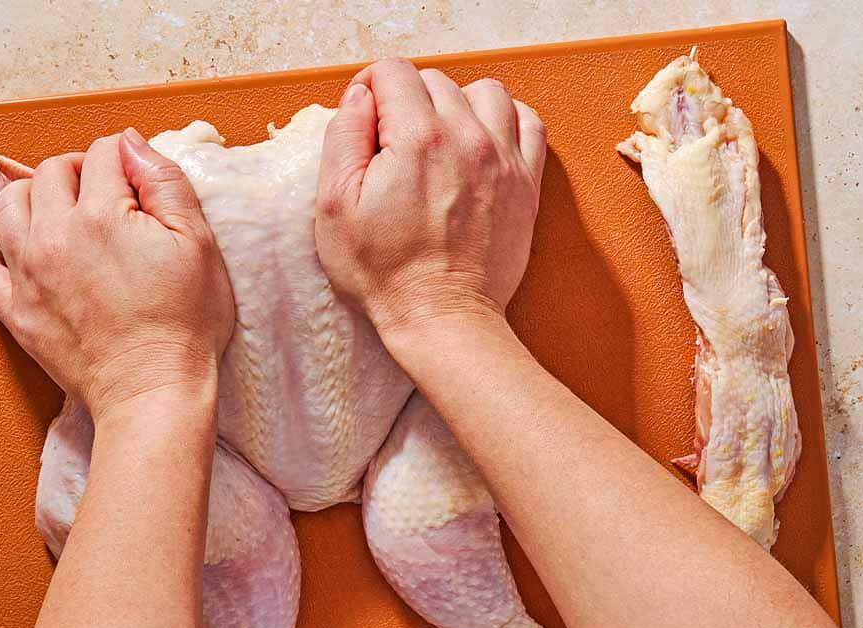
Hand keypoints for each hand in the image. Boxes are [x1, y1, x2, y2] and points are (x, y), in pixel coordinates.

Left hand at [0, 129, 233, 417]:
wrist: (153, 391)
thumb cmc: (184, 324)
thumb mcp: (198, 244)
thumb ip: (165, 182)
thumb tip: (131, 142)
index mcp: (101, 215)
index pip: (103, 154)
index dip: (125, 158)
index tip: (138, 179)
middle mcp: (54, 235)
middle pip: (51, 172)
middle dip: (80, 171)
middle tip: (106, 193)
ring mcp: (27, 272)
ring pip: (8, 204)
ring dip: (32, 193)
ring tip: (57, 206)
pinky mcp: (14, 308)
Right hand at [315, 59, 546, 336]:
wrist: (442, 319)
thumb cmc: (385, 274)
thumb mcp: (334, 208)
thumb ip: (343, 139)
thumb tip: (358, 98)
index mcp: (417, 140)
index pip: (393, 72)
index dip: (369, 87)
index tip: (364, 116)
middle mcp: (467, 138)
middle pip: (436, 80)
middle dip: (407, 100)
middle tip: (392, 144)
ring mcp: (504, 159)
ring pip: (485, 92)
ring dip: (457, 104)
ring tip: (438, 139)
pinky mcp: (526, 183)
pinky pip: (528, 122)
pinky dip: (504, 121)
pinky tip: (481, 143)